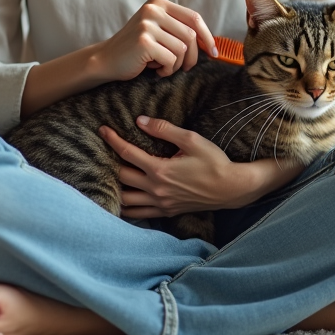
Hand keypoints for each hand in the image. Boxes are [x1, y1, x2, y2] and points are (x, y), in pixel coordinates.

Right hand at [97, 0, 216, 81]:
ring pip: (182, 49)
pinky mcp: (144, 41)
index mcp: (158, 3)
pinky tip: (154, 70)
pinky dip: (167, 71)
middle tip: (185, 68)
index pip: (194, 18)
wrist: (106, 60)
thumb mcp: (158, 31)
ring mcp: (147, 24)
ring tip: (162, 66)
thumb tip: (211, 42)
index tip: (214, 53)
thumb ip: (179, 28)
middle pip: (191, 35)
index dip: (207, 36)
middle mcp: (153, 9)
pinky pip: (171, 60)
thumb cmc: (137, 49)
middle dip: (192, 56)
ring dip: (176, 65)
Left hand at [99, 116, 261, 216]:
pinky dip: (127, 207)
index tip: (102, 130)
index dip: (112, 140)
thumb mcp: (191, 140)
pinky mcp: (167, 211)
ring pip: (126, 200)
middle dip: (109, 163)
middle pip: (121, 177)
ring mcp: (161, 203)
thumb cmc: (214, 162)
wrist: (231, 188)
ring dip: (114, 188)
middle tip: (104, 152)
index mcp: (160, 170)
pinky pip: (139, 213)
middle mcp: (156, 189)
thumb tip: (140, 121)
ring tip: (109, 176)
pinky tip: (123, 199)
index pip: (127, 153)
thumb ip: (164, 130)